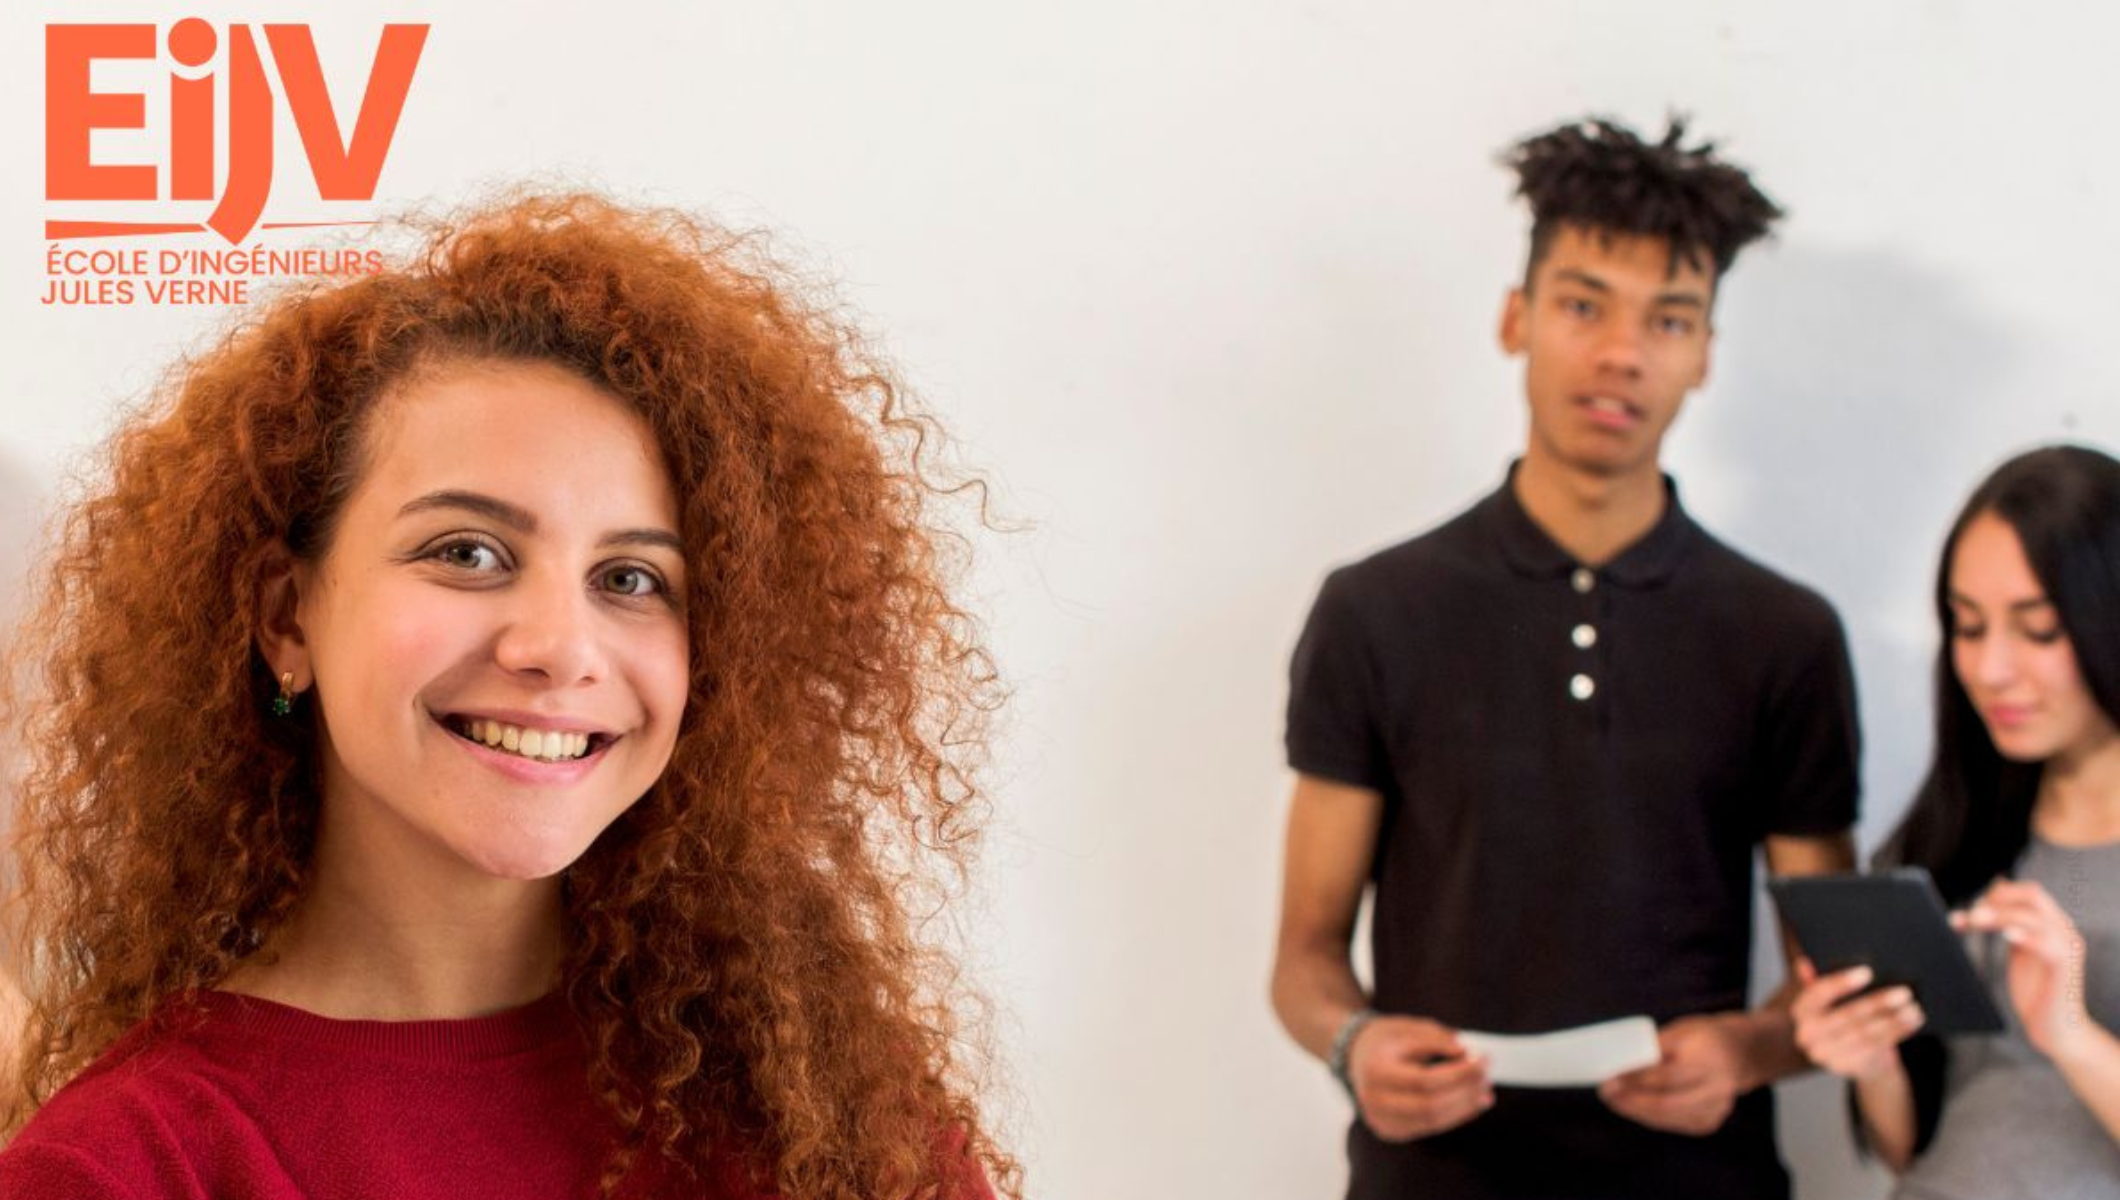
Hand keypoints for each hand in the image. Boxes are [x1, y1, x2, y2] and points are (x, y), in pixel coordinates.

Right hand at [1346, 1015, 1492, 1140]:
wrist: (1354, 1055)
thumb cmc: (1385, 1039)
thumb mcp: (1408, 1027)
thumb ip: (1437, 1038)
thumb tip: (1467, 1054)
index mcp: (1376, 1070)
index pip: (1425, 1081)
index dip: (1459, 1074)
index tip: (1483, 1059)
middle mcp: (1374, 1100)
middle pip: (1430, 1106)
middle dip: (1465, 1092)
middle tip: (1487, 1076)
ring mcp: (1380, 1120)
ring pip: (1432, 1122)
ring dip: (1464, 1108)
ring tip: (1485, 1093)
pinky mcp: (1390, 1130)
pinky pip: (1428, 1127)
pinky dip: (1453, 1116)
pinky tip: (1470, 1103)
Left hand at [1598, 1013, 1747, 1135]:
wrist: (1744, 1052)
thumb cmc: (1705, 1037)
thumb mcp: (1682, 1030)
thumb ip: (1655, 1046)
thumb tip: (1620, 1061)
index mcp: (1710, 1056)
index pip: (1666, 1075)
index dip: (1635, 1080)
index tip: (1609, 1079)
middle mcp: (1718, 1085)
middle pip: (1667, 1102)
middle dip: (1631, 1101)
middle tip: (1606, 1094)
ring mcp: (1718, 1107)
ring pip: (1670, 1116)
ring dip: (1638, 1111)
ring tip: (1615, 1101)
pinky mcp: (1712, 1120)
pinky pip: (1676, 1123)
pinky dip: (1653, 1118)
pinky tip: (1636, 1109)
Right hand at [1789, 957, 1922, 1080]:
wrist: (1850, 1056)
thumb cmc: (1841, 1018)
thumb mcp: (1828, 1000)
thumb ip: (1817, 982)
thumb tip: (1805, 963)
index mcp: (1800, 1012)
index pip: (1817, 994)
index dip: (1841, 983)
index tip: (1867, 972)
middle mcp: (1807, 1035)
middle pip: (1845, 1016)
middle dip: (1876, 1003)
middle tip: (1903, 993)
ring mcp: (1826, 1055)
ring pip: (1865, 1034)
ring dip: (1892, 1021)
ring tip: (1913, 1009)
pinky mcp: (1848, 1067)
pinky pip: (1876, 1048)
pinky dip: (1897, 1034)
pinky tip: (1911, 1023)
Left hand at [1956, 880, 2092, 1059]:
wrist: (2056, 1029)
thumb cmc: (2036, 991)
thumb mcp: (2019, 951)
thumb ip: (2009, 926)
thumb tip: (1985, 899)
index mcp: (2053, 924)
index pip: (2028, 892)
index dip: (1997, 894)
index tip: (1970, 908)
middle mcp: (2064, 930)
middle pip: (2032, 895)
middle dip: (1997, 900)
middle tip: (1971, 914)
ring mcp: (2067, 947)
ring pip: (2034, 916)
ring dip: (2000, 915)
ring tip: (1975, 920)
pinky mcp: (2065, 967)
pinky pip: (2048, 944)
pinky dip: (2026, 936)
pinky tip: (2006, 935)